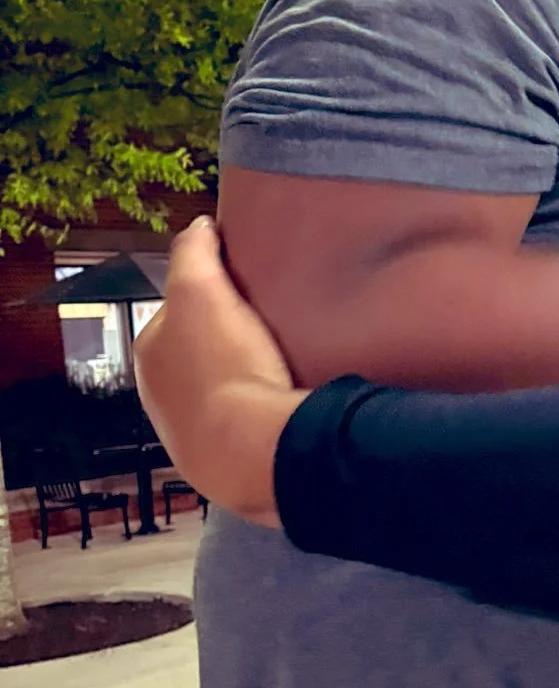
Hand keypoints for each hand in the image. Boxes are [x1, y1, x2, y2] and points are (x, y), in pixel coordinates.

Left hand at [134, 218, 308, 526]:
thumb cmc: (225, 368)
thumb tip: (199, 226)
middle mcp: (160, 394)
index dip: (213, 295)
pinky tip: (279, 403)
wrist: (251, 449)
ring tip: (281, 367)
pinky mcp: (222, 461)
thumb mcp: (201, 290)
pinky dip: (256, 411)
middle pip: (200, 351)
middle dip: (227, 341)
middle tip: (269, 329)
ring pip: (220, 390)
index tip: (247, 293)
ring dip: (243, 379)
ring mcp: (189, 431)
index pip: (179, 309)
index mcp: (150, 352)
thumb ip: (194, 251)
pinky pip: (242, 423)